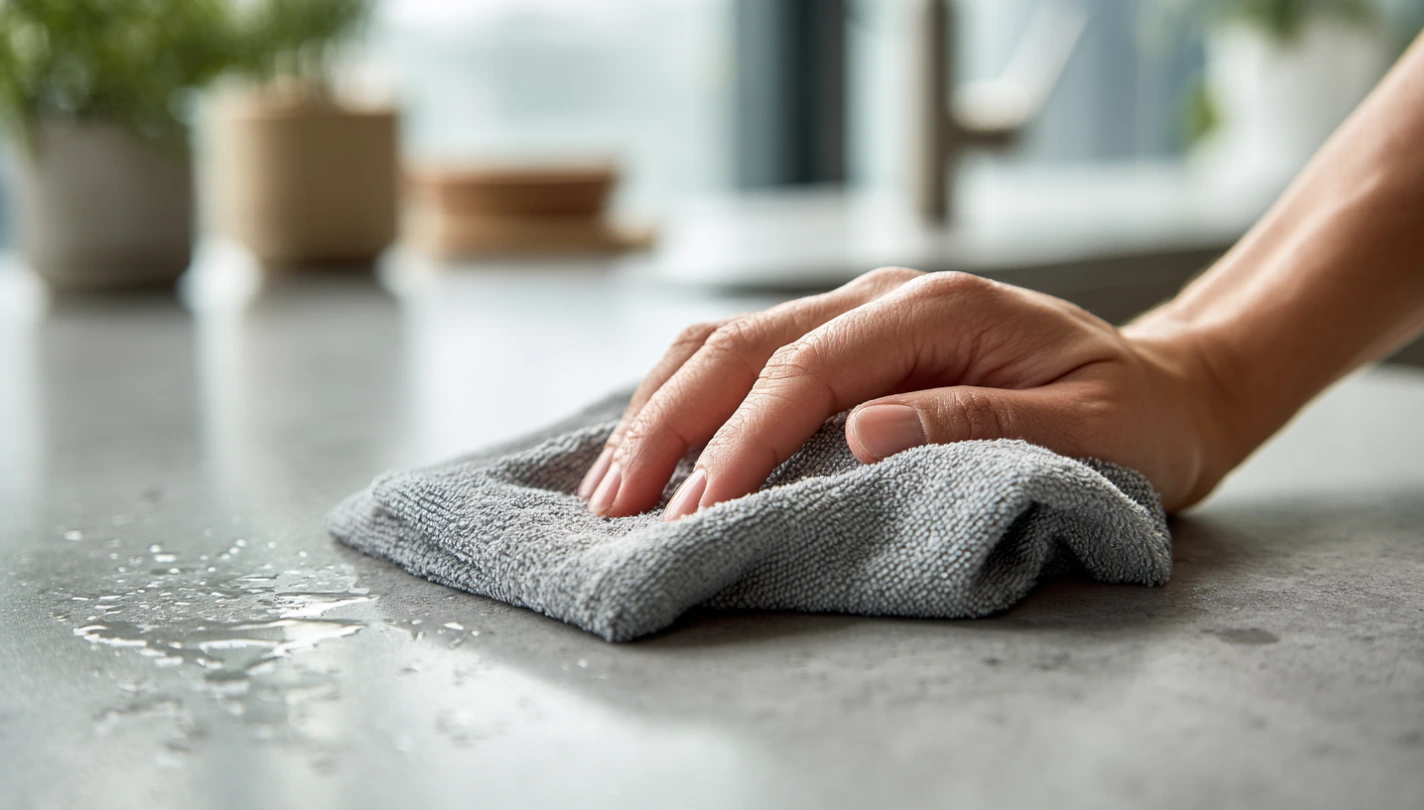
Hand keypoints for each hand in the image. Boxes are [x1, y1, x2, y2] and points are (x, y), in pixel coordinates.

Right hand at [578, 267, 1234, 517]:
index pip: (805, 371)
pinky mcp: (847, 347)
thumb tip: (862, 435)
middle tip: (618, 505)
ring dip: (662, 410)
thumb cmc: (1134, 415)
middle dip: (671, 426)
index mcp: (935, 309)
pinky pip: (747, 361)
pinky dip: (690, 401)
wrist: (1161, 386)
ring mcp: (857, 316)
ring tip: (613, 483)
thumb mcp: (1088, 428)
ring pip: (725, 345)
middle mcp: (880, 299)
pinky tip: (655, 442)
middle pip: (740, 348)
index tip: (697, 511)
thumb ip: (979, 424)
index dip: (743, 442)